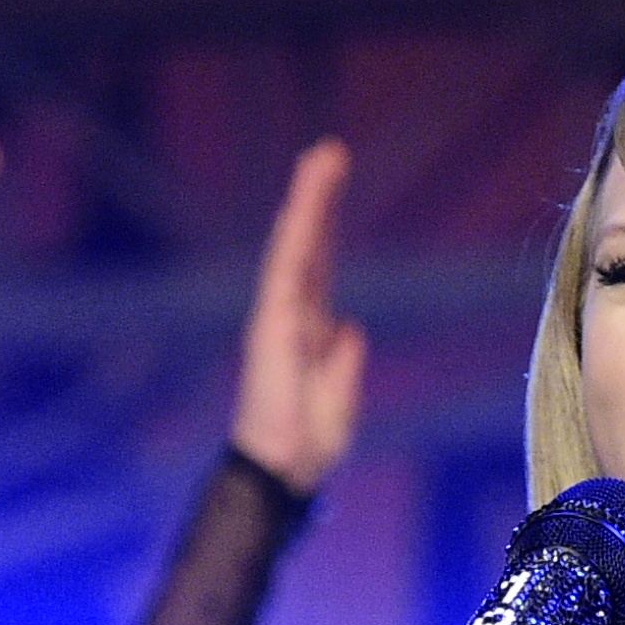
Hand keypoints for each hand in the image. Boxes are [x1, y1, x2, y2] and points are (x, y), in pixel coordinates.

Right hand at [229, 141, 367, 495]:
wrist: (284, 471)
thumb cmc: (309, 445)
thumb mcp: (342, 397)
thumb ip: (346, 362)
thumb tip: (352, 328)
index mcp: (309, 330)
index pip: (319, 269)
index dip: (326, 230)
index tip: (333, 191)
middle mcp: (292, 314)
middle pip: (309, 246)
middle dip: (319, 200)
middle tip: (331, 153)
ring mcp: (280, 314)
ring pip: (296, 245)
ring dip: (309, 200)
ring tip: (324, 156)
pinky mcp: (272, 321)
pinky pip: (288, 266)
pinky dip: (297, 231)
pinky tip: (305, 198)